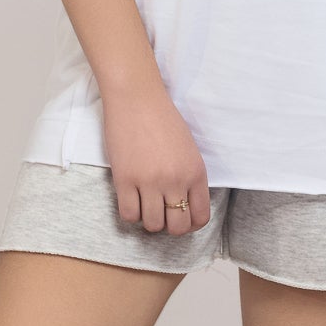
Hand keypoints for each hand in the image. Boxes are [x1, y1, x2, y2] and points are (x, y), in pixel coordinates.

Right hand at [101, 86, 210, 236]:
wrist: (137, 99)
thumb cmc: (163, 119)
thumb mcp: (189, 149)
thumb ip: (190, 176)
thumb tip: (183, 203)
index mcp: (196, 173)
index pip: (200, 217)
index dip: (190, 225)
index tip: (181, 219)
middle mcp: (176, 181)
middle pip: (177, 227)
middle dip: (170, 226)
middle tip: (162, 214)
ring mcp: (150, 182)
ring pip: (153, 225)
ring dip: (149, 220)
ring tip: (145, 205)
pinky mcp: (125, 179)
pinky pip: (129, 215)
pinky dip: (130, 214)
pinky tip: (131, 200)